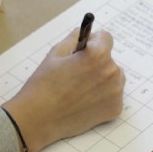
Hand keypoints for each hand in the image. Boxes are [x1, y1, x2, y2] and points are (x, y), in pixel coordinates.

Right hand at [2, 29, 124, 151]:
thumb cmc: (43, 85)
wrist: (36, 120)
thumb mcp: (55, 54)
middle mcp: (112, 71)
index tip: (83, 51)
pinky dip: (102, 98)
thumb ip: (73, 39)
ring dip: (102, 80)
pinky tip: (84, 103)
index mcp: (99, 54)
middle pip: (109, 59)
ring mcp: (116, 91)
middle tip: (76, 75)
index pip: (106, 38)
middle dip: (96, 63)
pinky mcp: (115, 108)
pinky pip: (112, 96)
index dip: (93, 42)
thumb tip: (84, 32)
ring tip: (79, 90)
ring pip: (113, 78)